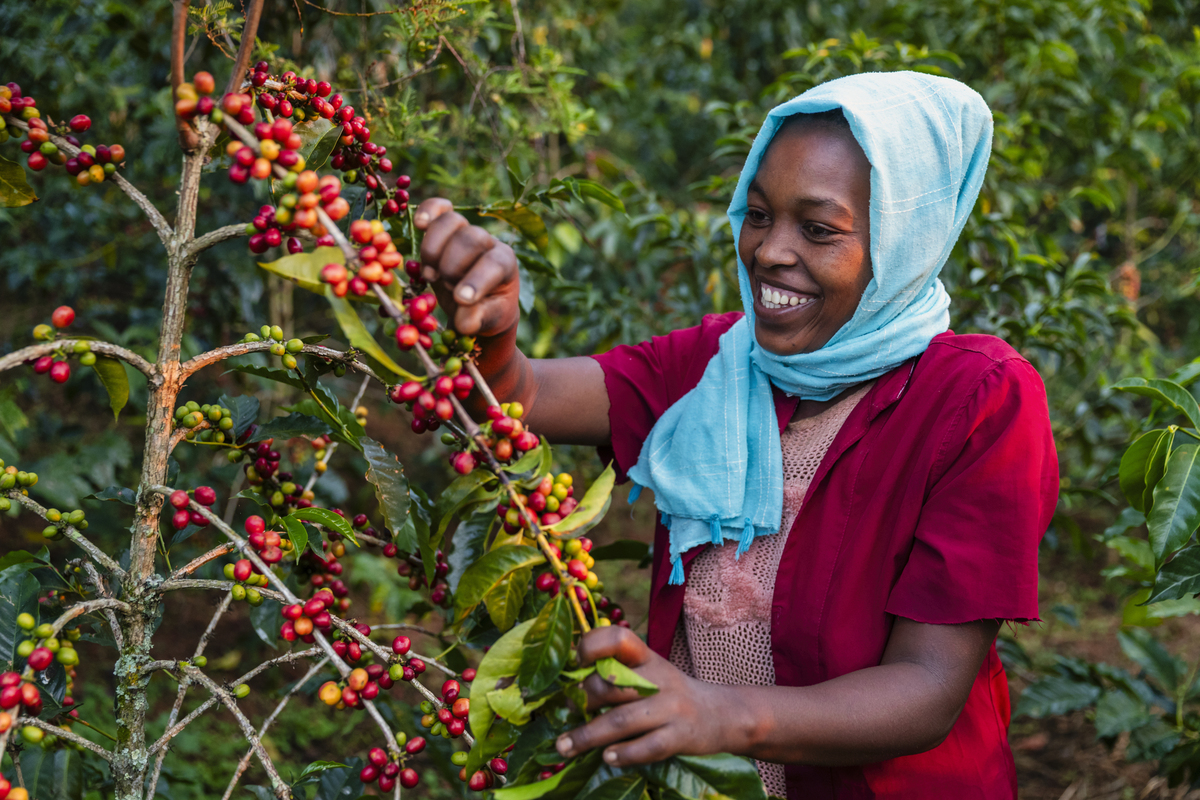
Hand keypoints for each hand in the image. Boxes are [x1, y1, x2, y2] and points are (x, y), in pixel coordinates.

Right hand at [413, 197, 519, 337]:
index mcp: (506, 264)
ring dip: (433, 250)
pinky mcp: (446, 228)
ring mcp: (467, 231)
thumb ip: (477, 320)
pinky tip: (420, 225)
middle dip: (452, 267)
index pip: (495, 264)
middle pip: (470, 239)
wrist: (476, 303)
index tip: (461, 299)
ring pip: (451, 221)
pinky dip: (428, 211)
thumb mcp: (487, 321)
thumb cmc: (486, 311)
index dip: (477, 280)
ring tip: (431, 275)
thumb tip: (463, 318)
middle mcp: (488, 243)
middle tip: (447, 288)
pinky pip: (439, 208)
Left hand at [555, 626, 736, 767]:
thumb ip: (618, 674)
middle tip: (565, 712)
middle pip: (610, 686)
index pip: (618, 638)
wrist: (721, 714)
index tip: (577, 663)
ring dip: (587, 736)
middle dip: (582, 701)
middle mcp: (659, 678)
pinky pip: (646, 747)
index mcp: (647, 657)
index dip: (592, 646)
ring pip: (621, 720)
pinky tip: (607, 758)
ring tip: (564, 746)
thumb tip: (570, 691)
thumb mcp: (650, 672)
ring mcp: (671, 708)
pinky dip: (623, 754)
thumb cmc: (670, 694)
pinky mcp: (681, 737)